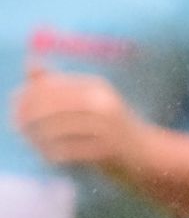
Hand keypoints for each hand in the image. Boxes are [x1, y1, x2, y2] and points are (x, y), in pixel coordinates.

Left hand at [12, 60, 149, 172]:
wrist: (145, 153)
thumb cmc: (110, 125)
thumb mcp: (88, 99)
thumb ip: (58, 83)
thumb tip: (30, 62)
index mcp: (95, 87)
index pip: (50, 86)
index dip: (26, 98)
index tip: (14, 111)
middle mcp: (102, 103)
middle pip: (50, 107)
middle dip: (27, 118)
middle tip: (17, 128)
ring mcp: (106, 127)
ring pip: (55, 130)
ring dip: (37, 138)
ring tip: (32, 142)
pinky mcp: (106, 150)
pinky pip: (67, 151)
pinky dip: (52, 153)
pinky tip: (47, 155)